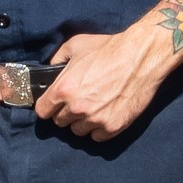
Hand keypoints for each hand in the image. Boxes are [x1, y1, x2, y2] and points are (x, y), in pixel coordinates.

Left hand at [36, 28, 171, 140]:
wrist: (140, 57)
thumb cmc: (109, 49)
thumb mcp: (76, 45)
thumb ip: (58, 59)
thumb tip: (50, 68)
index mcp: (63, 89)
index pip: (42, 111)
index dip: (47, 107)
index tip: (53, 104)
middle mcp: (77, 108)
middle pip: (60, 122)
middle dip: (66, 113)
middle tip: (78, 101)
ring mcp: (95, 119)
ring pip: (78, 131)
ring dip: (82, 122)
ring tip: (93, 107)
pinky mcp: (113, 127)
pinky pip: (97, 137)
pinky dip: (99, 129)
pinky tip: (105, 114)